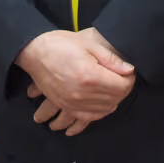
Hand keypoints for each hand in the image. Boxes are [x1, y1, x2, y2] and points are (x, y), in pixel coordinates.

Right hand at [19, 28, 134, 136]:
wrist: (34, 52)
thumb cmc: (60, 44)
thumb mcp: (88, 43)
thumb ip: (110, 58)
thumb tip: (128, 69)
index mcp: (90, 76)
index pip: (121, 87)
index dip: (129, 79)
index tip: (128, 72)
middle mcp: (82, 94)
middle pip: (114, 99)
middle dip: (122, 90)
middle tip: (122, 78)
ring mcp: (72, 103)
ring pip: (102, 111)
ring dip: (112, 102)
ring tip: (112, 91)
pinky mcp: (65, 106)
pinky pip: (84, 119)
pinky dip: (95, 116)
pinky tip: (100, 111)